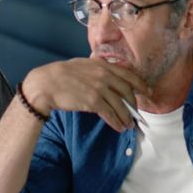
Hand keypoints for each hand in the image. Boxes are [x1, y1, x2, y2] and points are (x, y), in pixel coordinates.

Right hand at [22, 58, 147, 132]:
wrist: (46, 84)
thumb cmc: (60, 74)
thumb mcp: (82, 64)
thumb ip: (97, 68)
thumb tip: (107, 75)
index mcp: (102, 64)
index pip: (127, 74)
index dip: (139, 84)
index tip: (146, 91)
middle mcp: (104, 75)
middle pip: (127, 91)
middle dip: (133, 105)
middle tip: (135, 113)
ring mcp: (99, 88)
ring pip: (120, 105)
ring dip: (126, 117)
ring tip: (128, 126)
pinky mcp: (93, 101)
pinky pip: (110, 114)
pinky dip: (117, 122)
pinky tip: (119, 127)